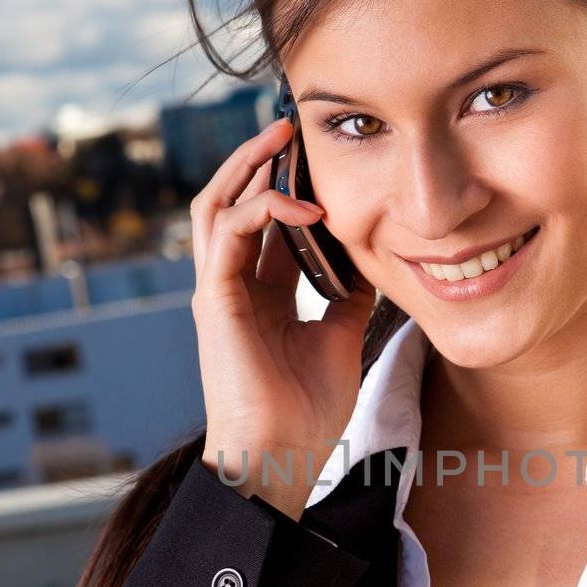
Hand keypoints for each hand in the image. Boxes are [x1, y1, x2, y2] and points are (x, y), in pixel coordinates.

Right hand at [189, 116, 376, 516]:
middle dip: (258, 161)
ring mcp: (216, 291)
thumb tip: (373, 261)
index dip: (287, 185)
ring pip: (216, 205)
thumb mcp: (340, 337)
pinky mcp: (213, 300)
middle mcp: (231, 286)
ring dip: (247, 168)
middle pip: (231, 201)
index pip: (264, 222)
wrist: (280, 459)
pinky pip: (227, 233)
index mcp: (258, 294)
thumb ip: (348, 295)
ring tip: (281, 138)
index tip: (318, 157)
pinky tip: (302, 207)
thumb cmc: (306, 411)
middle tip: (292, 128)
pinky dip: (261, 209)